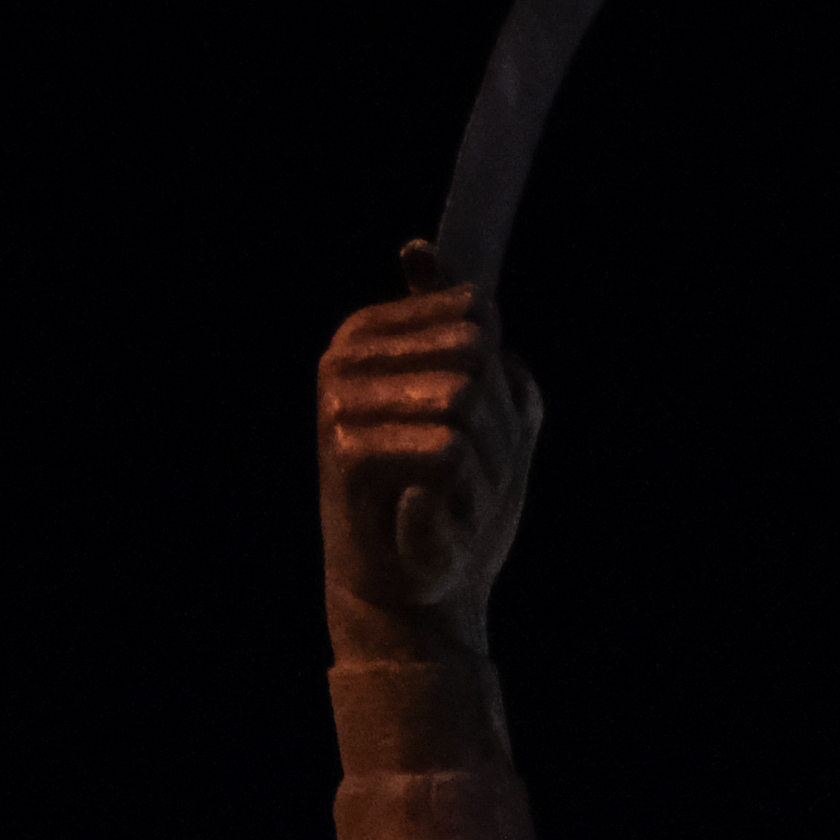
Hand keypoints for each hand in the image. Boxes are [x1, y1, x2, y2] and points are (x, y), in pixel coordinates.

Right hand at [319, 260, 540, 655]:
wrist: (419, 592)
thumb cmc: (454, 499)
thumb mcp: (480, 400)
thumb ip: (462, 325)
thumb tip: (417, 246)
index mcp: (373, 332)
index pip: (477, 315)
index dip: (500, 380)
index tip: (473, 429)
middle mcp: (346, 354)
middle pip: (475, 354)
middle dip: (497, 426)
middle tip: (469, 475)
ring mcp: (339, 399)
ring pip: (465, 398)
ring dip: (485, 464)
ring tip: (454, 496)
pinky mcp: (344, 449)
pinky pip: (447, 447)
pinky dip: (463, 493)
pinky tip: (434, 514)